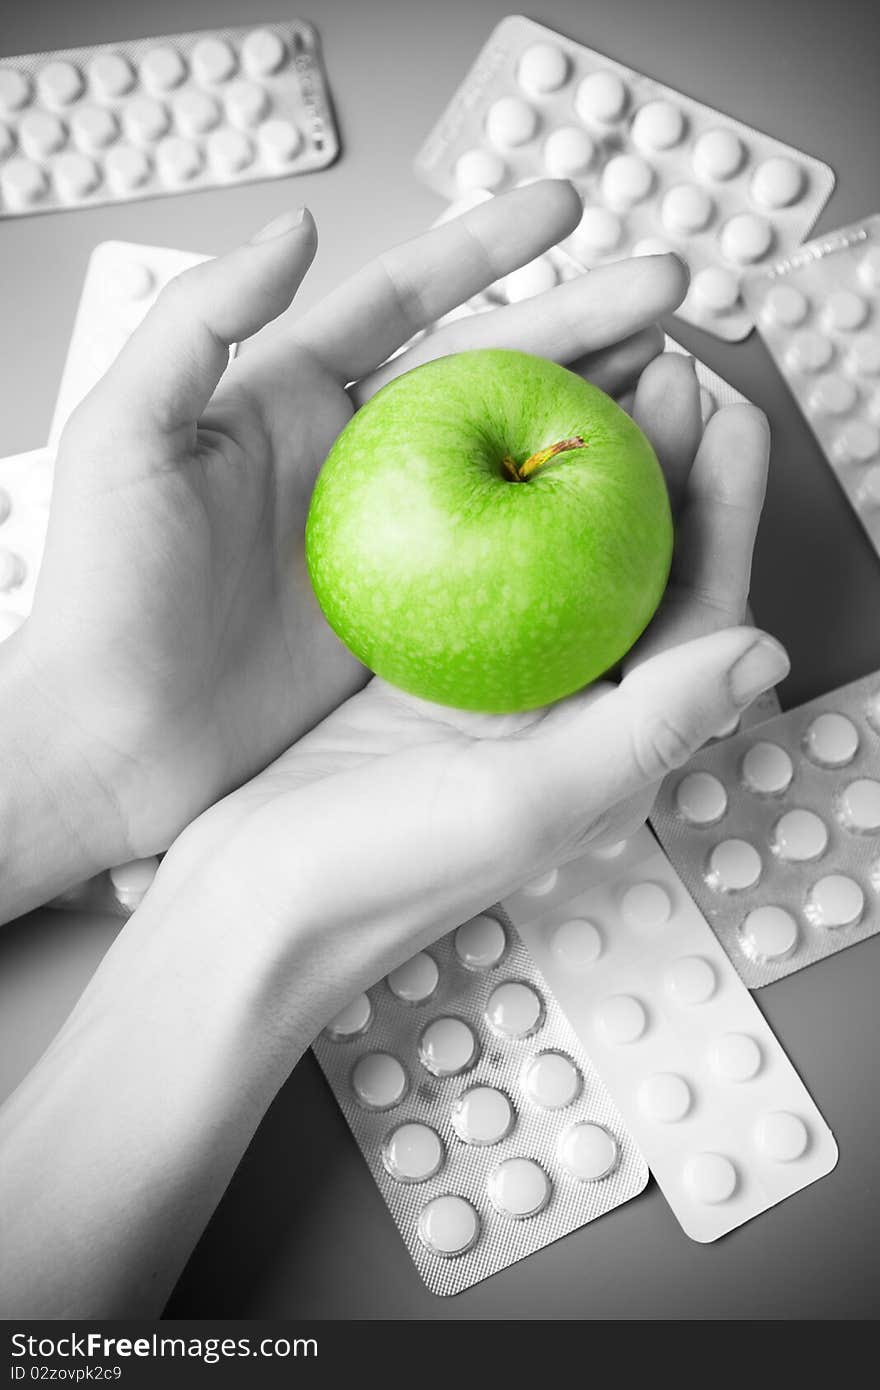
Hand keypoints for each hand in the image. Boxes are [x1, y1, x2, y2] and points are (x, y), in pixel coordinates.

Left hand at [8, 181, 690, 873]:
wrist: (118, 735)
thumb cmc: (102, 589)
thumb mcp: (125, 435)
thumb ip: (199, 322)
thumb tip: (295, 232)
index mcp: (290, 396)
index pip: (404, 300)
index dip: (487, 248)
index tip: (564, 210)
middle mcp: (355, 454)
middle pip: (486, 366)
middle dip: (580, 320)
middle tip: (666, 291)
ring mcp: (395, 531)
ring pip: (511, 451)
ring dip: (590, 410)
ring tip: (670, 377)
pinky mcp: (414, 606)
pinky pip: (506, 551)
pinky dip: (566, 522)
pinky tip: (622, 499)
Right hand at [140, 369, 783, 1042]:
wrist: (246, 904)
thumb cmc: (377, 879)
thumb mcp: (522, 804)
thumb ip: (648, 729)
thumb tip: (764, 649)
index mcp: (606, 745)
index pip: (696, 614)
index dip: (726, 513)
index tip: (732, 416)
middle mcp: (561, 709)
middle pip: (634, 567)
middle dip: (664, 467)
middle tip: (670, 368)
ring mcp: (490, 682)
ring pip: (556, 551)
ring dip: (579, 468)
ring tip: (592, 381)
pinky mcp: (420, 662)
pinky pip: (473, 561)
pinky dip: (489, 497)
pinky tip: (487, 437)